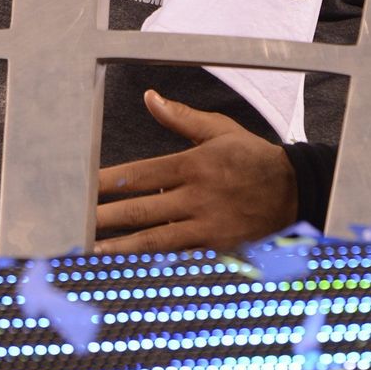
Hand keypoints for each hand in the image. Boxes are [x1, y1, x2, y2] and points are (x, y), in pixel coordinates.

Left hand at [94, 90, 297, 254]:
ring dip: (122, 248)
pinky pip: (180, 260)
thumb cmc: (252, 157)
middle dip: (106, 218)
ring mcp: (206, 227)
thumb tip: (150, 97)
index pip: (141, 173)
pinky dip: (155, 266)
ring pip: (155, 241)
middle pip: (142, 210)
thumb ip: (181, 119)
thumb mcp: (219, 131)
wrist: (294, 191)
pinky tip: (133, 272)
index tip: (85, 186)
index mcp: (193, 165)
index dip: (110, 181)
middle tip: (76, 223)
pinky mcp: (217, 251)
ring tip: (92, 252)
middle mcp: (196, 197)